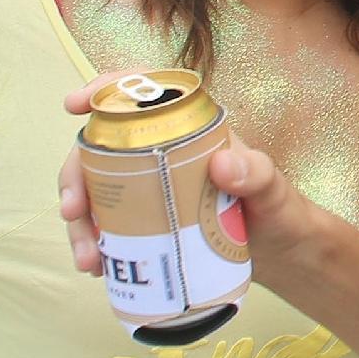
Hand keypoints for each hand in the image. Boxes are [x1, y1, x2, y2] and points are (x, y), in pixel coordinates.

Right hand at [59, 71, 318, 279]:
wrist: (285, 255)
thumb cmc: (280, 211)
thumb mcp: (274, 190)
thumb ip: (257, 174)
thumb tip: (221, 163)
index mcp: (193, 129)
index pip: (145, 95)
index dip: (106, 90)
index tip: (75, 104)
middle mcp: (165, 152)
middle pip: (104, 148)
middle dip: (75, 175)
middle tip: (73, 211)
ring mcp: (153, 188)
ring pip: (98, 190)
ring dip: (81, 221)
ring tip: (88, 259)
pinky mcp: (149, 222)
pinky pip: (108, 224)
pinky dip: (94, 243)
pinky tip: (96, 267)